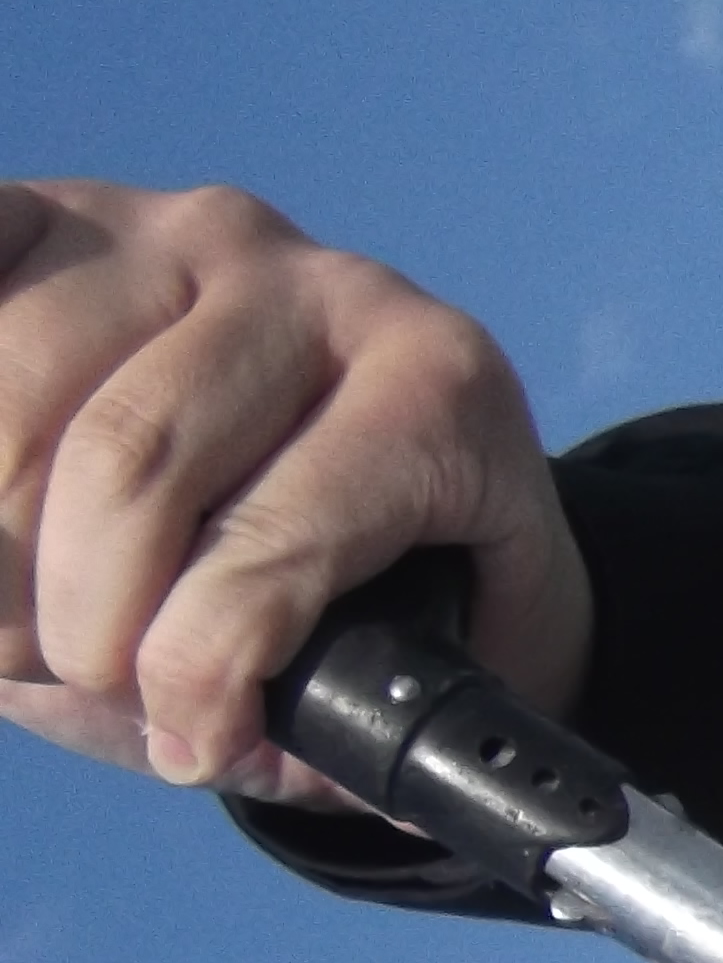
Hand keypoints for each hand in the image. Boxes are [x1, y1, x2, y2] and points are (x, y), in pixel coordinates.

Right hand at [0, 180, 590, 805]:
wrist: (392, 448)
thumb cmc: (402, 577)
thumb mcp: (424, 656)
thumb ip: (336, 707)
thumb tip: (201, 736)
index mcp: (438, 391)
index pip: (276, 541)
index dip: (198, 667)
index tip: (185, 749)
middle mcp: (321, 288)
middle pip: (124, 465)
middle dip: (76, 613)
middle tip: (78, 673)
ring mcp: (187, 234)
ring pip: (16, 397)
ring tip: (24, 616)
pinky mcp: (70, 213)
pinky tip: (0, 505)